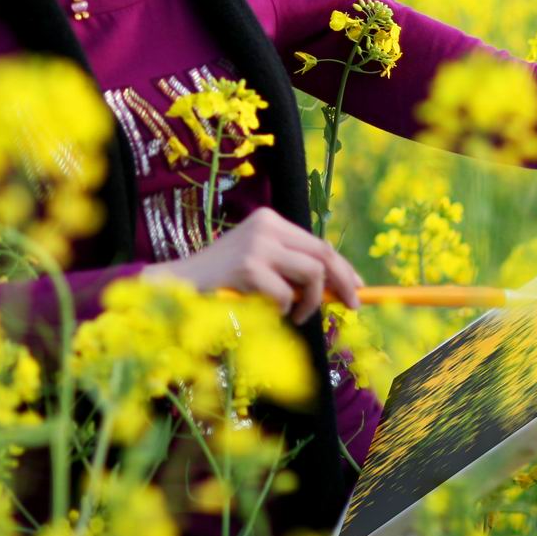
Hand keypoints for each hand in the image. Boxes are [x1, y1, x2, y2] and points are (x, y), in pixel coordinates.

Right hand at [144, 208, 363, 323]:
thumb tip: (340, 289)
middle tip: (354, 307)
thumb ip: (293, 272)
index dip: (343, 267)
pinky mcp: (249, 266)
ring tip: (293, 314)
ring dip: (310, 303)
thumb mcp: (262, 267)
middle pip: (324, 254)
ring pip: (312, 274)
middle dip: (344, 283)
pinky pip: (285, 295)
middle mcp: (267, 225)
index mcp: (270, 221)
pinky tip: (262, 311)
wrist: (177, 285)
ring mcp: (258, 244)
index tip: (358, 287)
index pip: (319, 243)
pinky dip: (280, 310)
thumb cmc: (221, 282)